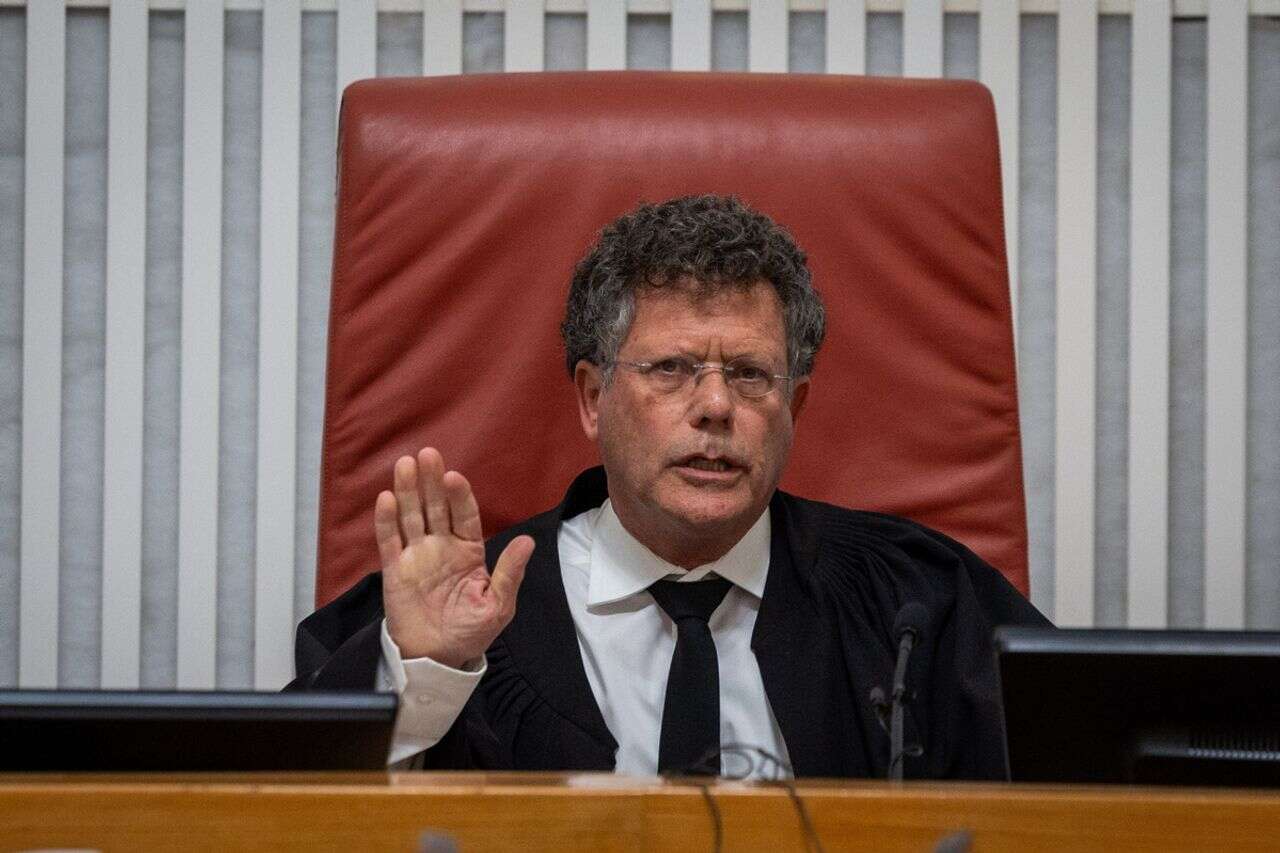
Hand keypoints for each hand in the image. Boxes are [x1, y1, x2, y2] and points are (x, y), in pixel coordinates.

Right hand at [375, 447, 533, 668]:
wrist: (437, 658)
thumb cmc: (470, 631)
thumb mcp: (498, 605)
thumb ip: (509, 573)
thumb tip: (527, 542)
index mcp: (469, 551)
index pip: (465, 515)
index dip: (459, 496)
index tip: (454, 476)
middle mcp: (442, 547)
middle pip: (435, 507)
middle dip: (432, 482)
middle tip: (428, 454)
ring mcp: (417, 556)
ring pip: (411, 516)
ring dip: (408, 490)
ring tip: (406, 464)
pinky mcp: (395, 570)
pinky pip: (389, 541)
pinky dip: (386, 520)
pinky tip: (387, 498)